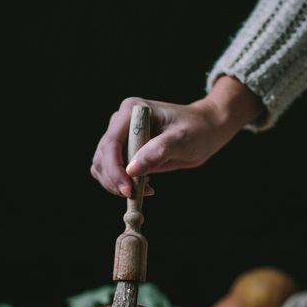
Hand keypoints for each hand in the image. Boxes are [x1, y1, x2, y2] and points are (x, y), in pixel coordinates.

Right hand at [90, 76, 262, 196]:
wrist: (205, 130)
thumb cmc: (196, 129)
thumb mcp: (182, 139)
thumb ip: (157, 151)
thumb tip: (132, 170)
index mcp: (132, 111)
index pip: (111, 143)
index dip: (115, 169)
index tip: (127, 190)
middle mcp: (121, 122)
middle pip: (102, 156)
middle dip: (114, 180)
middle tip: (135, 195)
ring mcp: (120, 137)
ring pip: (101, 166)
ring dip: (116, 184)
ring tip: (144, 190)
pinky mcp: (124, 151)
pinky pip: (110, 171)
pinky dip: (120, 184)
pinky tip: (143, 186)